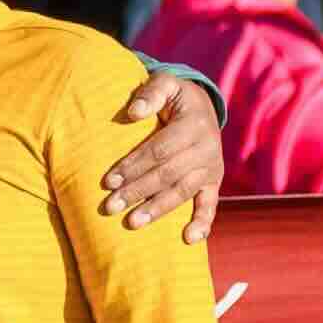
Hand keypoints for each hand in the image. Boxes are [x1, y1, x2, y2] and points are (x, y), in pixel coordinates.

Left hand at [98, 68, 226, 242]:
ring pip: (183, 192)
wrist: (203, 106)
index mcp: (195, 124)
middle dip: (137, 191)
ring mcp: (213, 168)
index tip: (108, 180)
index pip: (160, 150)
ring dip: (157, 209)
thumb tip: (133, 112)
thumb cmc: (174, 95)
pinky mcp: (214, 182)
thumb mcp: (165, 82)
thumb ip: (151, 92)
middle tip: (110, 207)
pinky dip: (202, 223)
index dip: (134, 165)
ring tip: (132, 223)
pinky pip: (210, 205)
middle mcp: (208, 148)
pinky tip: (189, 240)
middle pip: (168, 174)